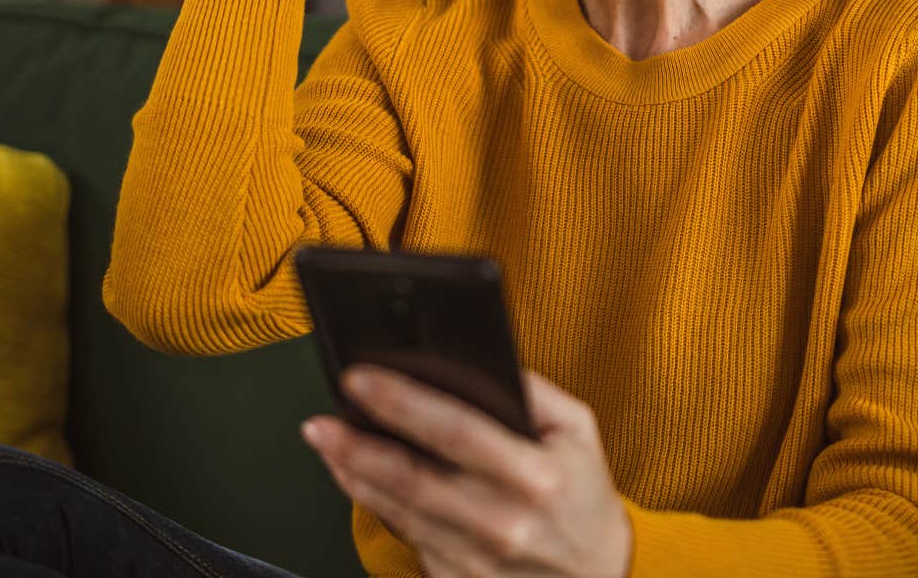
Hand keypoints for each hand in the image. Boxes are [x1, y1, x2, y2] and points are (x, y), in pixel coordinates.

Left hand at [302, 366, 631, 577]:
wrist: (598, 577)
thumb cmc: (583, 496)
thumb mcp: (579, 431)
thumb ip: (535, 391)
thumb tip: (482, 360)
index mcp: (536, 475)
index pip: (455, 430)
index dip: (401, 403)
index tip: (361, 379)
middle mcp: (503, 522)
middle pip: (410, 479)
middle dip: (355, 446)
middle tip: (319, 422)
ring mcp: (477, 561)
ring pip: (398, 511)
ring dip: (354, 474)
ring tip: (327, 443)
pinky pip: (407, 538)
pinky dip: (377, 506)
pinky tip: (359, 480)